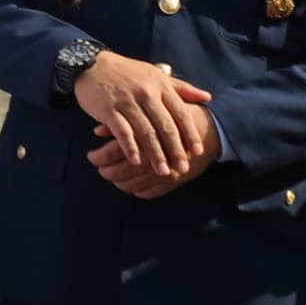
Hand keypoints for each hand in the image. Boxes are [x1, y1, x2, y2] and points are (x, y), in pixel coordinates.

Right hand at [70, 52, 215, 177]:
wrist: (90, 64)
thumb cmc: (126, 72)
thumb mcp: (156, 74)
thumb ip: (181, 87)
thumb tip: (208, 97)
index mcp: (161, 86)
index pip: (180, 113)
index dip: (190, 134)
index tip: (197, 152)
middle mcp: (146, 94)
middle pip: (165, 126)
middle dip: (175, 149)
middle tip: (182, 168)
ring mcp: (127, 102)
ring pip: (145, 131)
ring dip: (155, 154)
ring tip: (162, 171)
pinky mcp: (108, 109)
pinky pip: (122, 131)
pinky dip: (129, 147)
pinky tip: (135, 160)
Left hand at [86, 118, 220, 197]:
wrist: (214, 130)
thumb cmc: (179, 115)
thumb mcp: (154, 110)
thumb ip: (124, 120)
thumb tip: (97, 130)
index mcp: (144, 139)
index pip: (111, 153)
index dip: (98, 157)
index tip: (92, 155)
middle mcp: (152, 159)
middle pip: (117, 172)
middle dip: (105, 171)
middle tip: (100, 167)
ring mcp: (164, 173)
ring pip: (130, 185)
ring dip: (118, 182)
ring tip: (113, 175)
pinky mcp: (174, 183)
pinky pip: (146, 193)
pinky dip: (135, 190)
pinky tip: (131, 182)